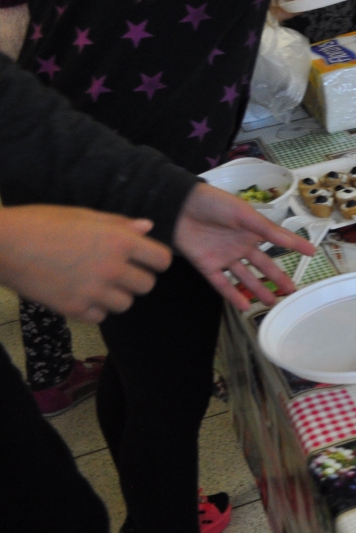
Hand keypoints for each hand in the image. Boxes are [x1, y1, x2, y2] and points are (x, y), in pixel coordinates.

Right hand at [0, 205, 171, 321]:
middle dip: (137, 278)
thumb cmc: (41, 223)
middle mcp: (111, 268)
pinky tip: (81, 294)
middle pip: (147, 285)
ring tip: (98, 283)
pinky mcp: (73, 309)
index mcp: (118, 241)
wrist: (2, 245)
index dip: (156, 260)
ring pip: (126, 304)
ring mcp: (93, 291)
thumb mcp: (84, 215)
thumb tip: (148, 228)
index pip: (162, 260)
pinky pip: (100, 317)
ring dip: (116, 295)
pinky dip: (95, 309)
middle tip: (118, 271)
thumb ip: (119, 224)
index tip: (145, 260)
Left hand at [172, 184, 315, 310]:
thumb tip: (299, 243)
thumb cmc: (215, 204)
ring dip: (258, 290)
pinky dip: (233, 295)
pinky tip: (245, 305)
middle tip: (291, 291)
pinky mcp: (207, 266)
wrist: (179, 206)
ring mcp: (224, 257)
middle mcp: (240, 246)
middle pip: (263, 265)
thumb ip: (270, 232)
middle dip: (277, 278)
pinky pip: (222, 284)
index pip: (277, 242)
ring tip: (272, 302)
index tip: (312, 254)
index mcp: (252, 231)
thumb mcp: (246, 215)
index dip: (294, 247)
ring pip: (245, 277)